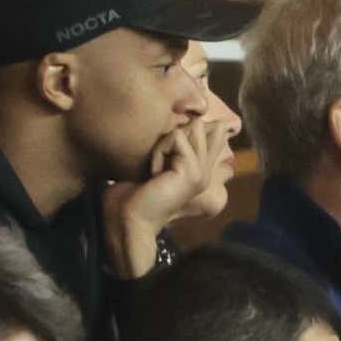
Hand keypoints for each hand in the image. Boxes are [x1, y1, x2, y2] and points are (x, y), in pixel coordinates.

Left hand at [102, 118, 227, 279]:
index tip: (164, 153)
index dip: (188, 127)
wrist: (128, 219)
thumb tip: (177, 121)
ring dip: (164, 144)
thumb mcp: (154, 162)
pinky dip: (159, 151)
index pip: (212, 132)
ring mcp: (201, 171)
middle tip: (157, 164)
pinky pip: (177, 137)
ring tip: (156, 169)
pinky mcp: (192, 170)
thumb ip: (170, 144)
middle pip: (200, 126)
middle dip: (172, 136)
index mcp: (199, 170)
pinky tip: (154, 173)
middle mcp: (205, 170)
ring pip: (190, 128)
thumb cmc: (132, 194)